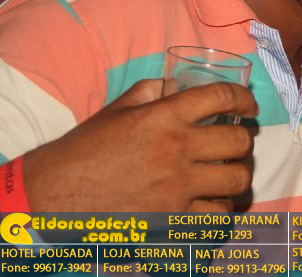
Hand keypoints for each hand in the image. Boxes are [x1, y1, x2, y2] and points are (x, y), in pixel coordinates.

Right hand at [23, 79, 256, 211]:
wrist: (53, 196)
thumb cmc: (84, 150)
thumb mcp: (117, 110)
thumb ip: (151, 92)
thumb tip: (178, 83)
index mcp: (163, 116)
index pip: (222, 97)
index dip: (244, 98)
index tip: (248, 106)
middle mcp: (176, 149)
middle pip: (239, 141)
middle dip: (243, 140)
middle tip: (237, 143)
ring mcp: (177, 187)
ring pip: (237, 180)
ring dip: (237, 175)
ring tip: (228, 173)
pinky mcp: (172, 219)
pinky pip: (218, 215)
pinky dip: (220, 208)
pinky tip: (213, 202)